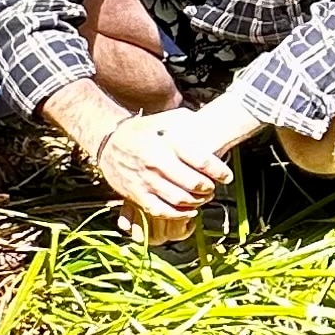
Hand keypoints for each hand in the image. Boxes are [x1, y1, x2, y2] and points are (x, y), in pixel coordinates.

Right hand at [88, 106, 238, 222]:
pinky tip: (188, 211)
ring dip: (197, 202)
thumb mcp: (164, 119)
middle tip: (213, 187)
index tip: (226, 176)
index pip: (201, 160)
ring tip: (203, 198)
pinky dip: (178, 214)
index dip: (219, 171)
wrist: (108, 142)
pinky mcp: (137, 195)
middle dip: (209, 188)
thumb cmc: (140, 130)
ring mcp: (145, 181)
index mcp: (165, 143)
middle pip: (193, 183)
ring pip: (179, 199)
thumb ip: (187, 122)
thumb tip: (209, 127)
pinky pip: (161, 211)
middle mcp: (156, 163)